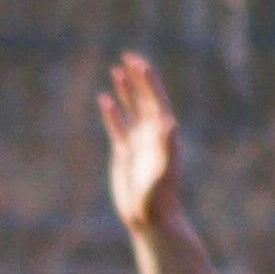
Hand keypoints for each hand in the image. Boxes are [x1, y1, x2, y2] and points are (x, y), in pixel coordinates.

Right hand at [97, 52, 186, 238]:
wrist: (149, 217)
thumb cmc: (159, 196)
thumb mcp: (164, 169)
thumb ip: (168, 145)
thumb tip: (170, 120)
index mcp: (162, 134)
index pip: (156, 100)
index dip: (148, 80)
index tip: (138, 62)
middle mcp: (151, 135)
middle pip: (144, 99)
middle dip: (137, 78)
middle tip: (127, 56)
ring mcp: (137, 143)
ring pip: (131, 110)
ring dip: (125, 90)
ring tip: (117, 70)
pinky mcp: (123, 153)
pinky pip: (117, 127)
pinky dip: (112, 112)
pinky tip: (105, 99)